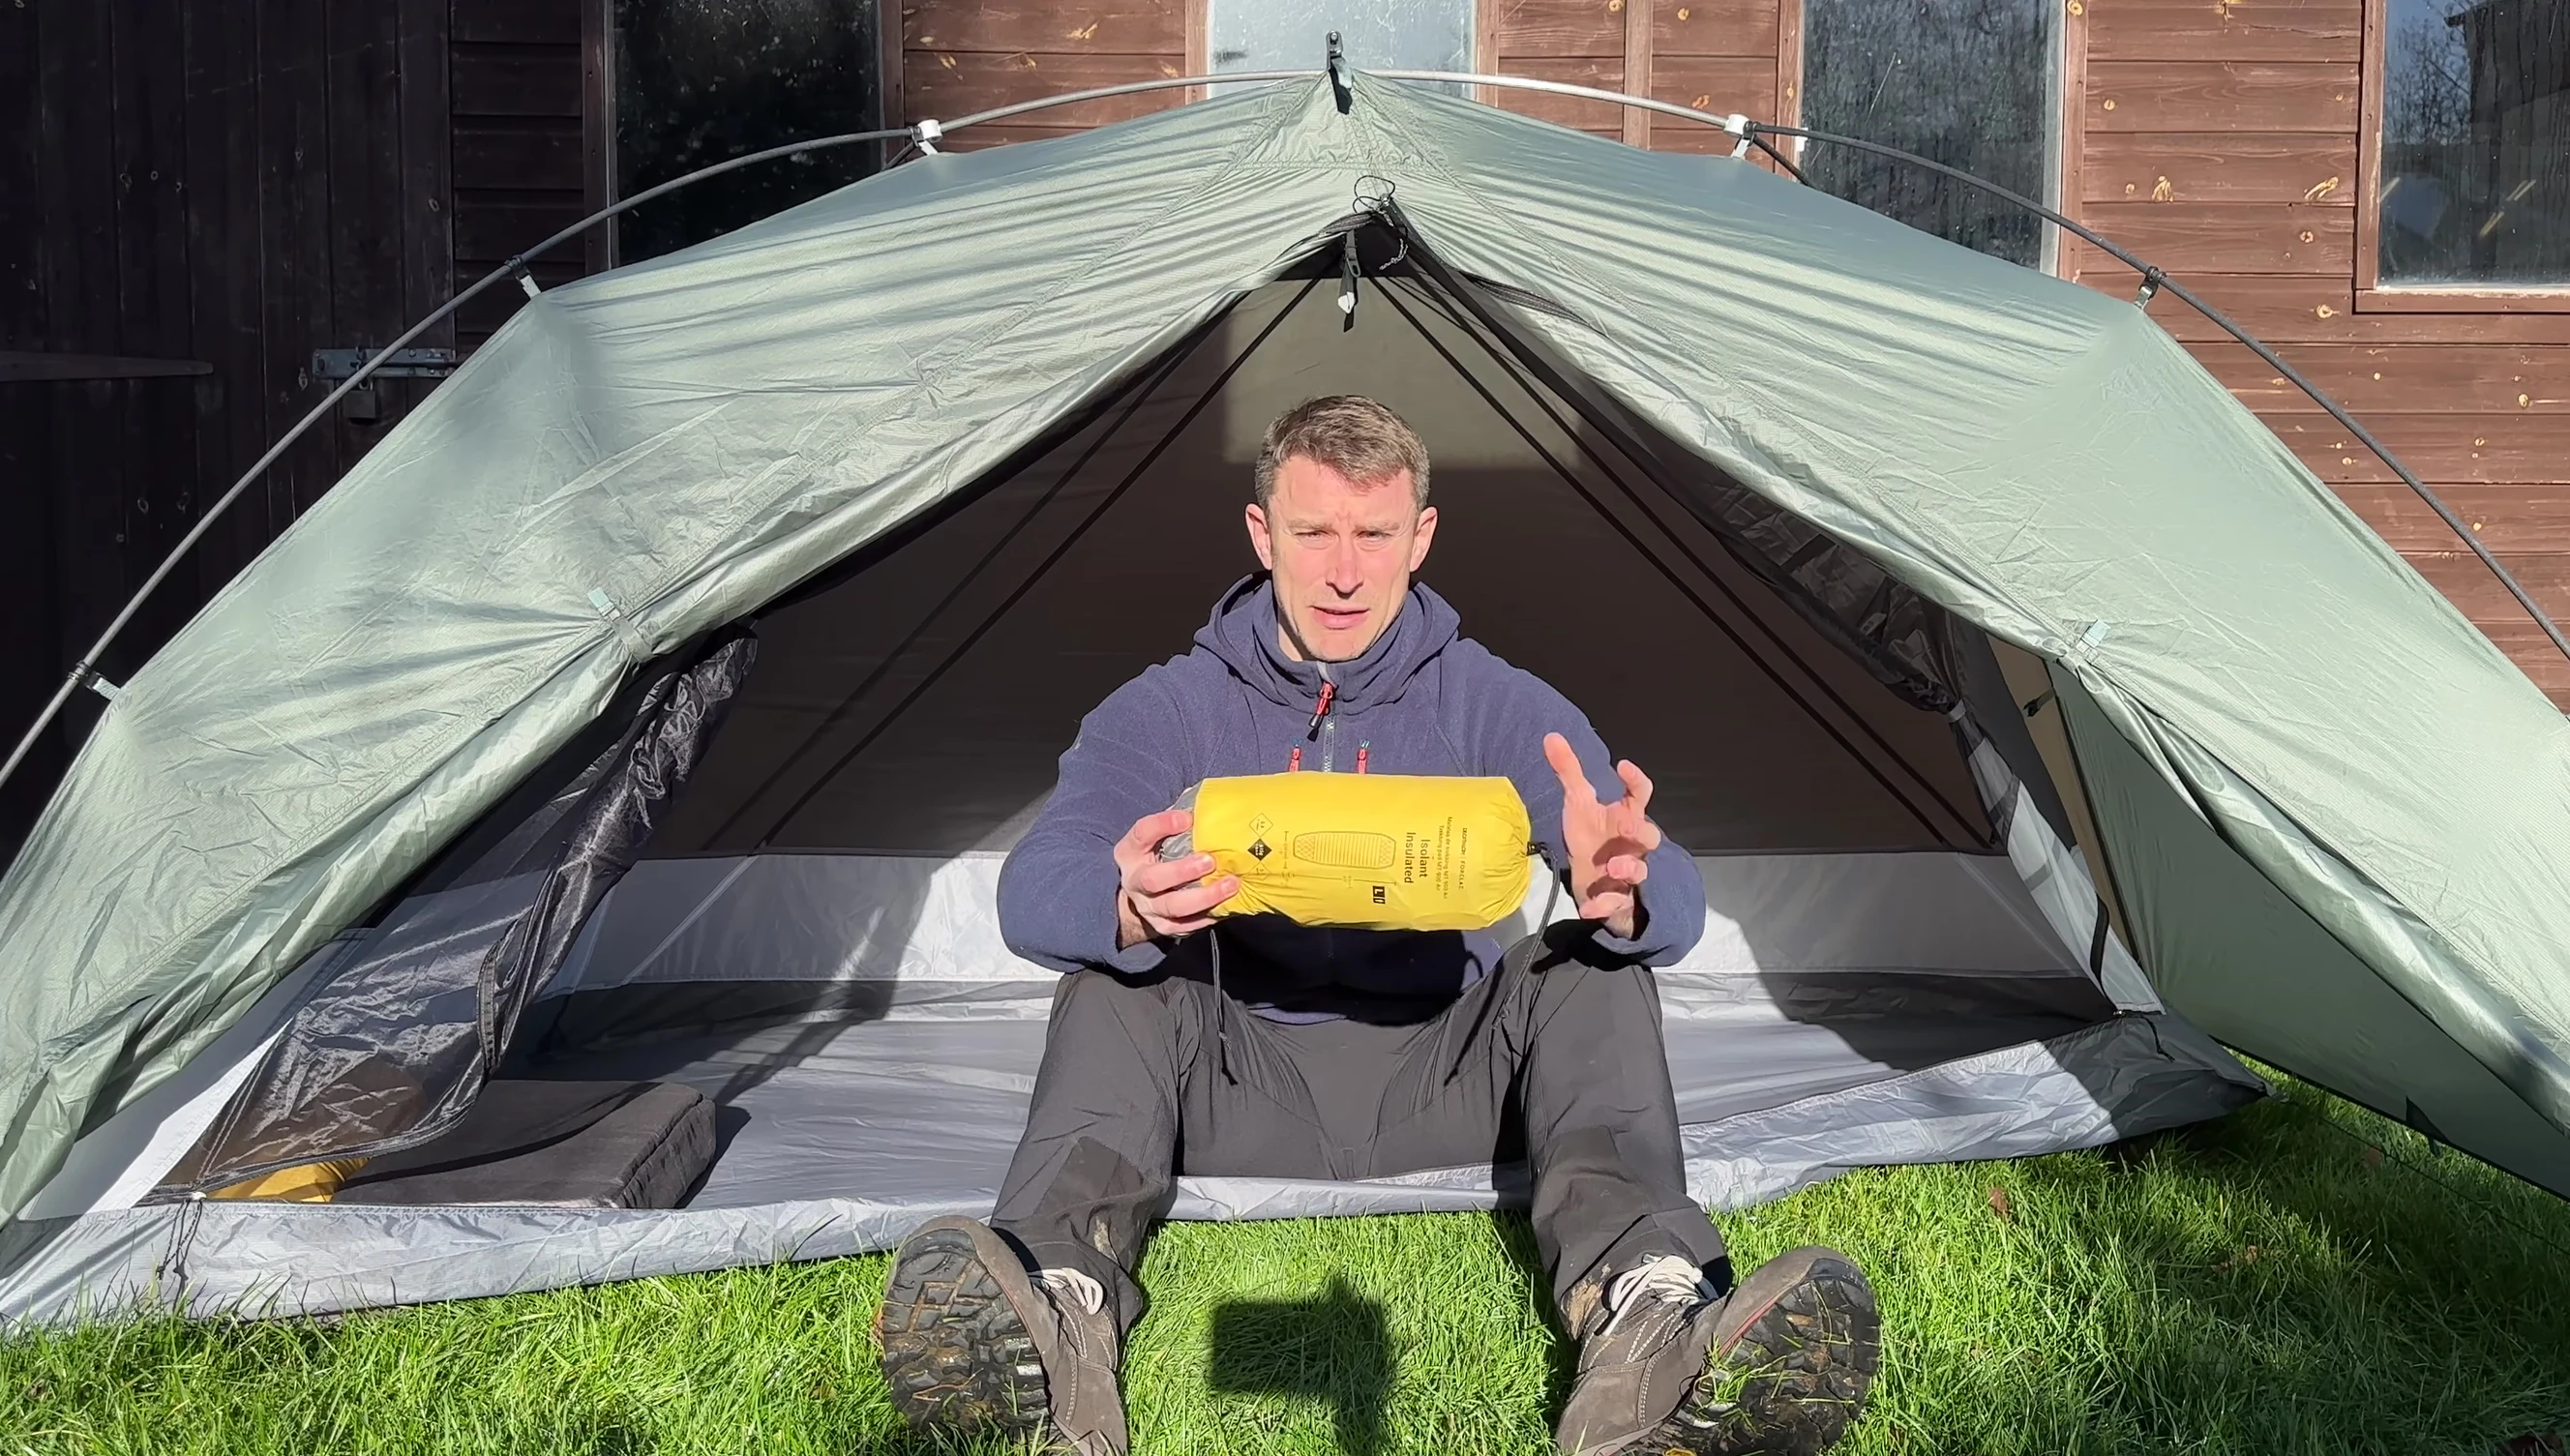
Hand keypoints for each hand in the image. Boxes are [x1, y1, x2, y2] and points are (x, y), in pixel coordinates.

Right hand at [1112, 809, 1239, 948]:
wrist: (1140, 895)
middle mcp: (1134, 881)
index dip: (1162, 825)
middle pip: (1153, 879)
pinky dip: (1207, 916)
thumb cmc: (1157, 855)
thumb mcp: (1158, 836)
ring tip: (1231, 884)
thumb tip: (1206, 800)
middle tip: (1210, 860)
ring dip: (1204, 897)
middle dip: (1182, 871)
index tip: (1187, 818)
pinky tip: (1227, 905)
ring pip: (1172, 907)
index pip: (1141, 834)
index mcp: (1130, 851)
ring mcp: (1147, 907)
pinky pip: (1185, 925)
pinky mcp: (1162, 926)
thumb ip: (1177, 821)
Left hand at [1543, 732, 1661, 941]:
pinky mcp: (1615, 898)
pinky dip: (1603, 906)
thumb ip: (1568, 771)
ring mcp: (1627, 872)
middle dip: (1641, 831)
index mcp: (1625, 816)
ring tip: (1611, 866)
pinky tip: (1588, 909)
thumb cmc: (1592, 835)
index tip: (1624, 765)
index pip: (1640, 795)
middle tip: (1626, 826)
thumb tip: (1551, 737)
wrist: (1593, 879)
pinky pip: (1615, 904)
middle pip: (1650, 835)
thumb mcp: (1578, 803)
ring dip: (1629, 868)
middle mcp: (1632, 844)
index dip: (1635, 780)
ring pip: (1640, 871)